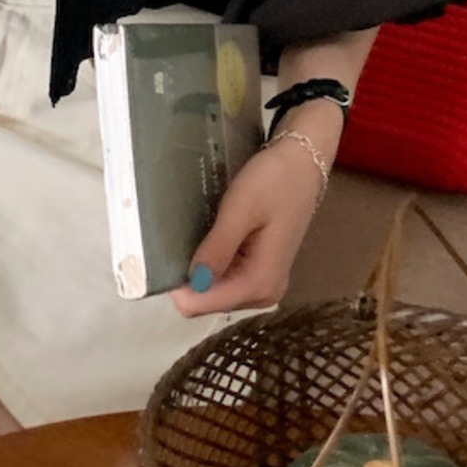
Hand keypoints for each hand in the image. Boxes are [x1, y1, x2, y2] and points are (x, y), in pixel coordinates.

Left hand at [168, 130, 326, 318]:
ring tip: (194, 234)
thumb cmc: (273, 181)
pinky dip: (212, 263)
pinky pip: (226, 279)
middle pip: (206, 301)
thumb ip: (218, 249)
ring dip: (200, 268)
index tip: (163, 256)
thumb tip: (192, 283)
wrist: (303, 162)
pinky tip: (209, 238)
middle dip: (189, 277)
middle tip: (179, 238)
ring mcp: (264, 284)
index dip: (178, 285)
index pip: (202, 305)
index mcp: (260, 283)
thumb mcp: (241, 209)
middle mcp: (263, 294)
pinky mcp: (261, 271)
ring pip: (214, 291)